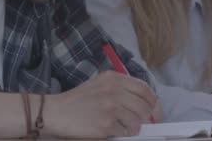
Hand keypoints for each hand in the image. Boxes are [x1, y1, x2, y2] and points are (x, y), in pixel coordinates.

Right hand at [43, 71, 157, 138]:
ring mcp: (111, 107)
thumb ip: (121, 88)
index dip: (153, 101)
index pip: (144, 88)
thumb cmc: (78, 99)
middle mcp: (114, 90)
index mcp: (114, 78)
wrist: (57, 111)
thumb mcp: (100, 83)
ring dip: (135, 127)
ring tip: (126, 127)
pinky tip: (115, 131)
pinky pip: (126, 132)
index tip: (154, 110)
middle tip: (145, 123)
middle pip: (144, 106)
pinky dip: (124, 134)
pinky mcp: (106, 124)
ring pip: (137, 120)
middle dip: (147, 117)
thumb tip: (144, 102)